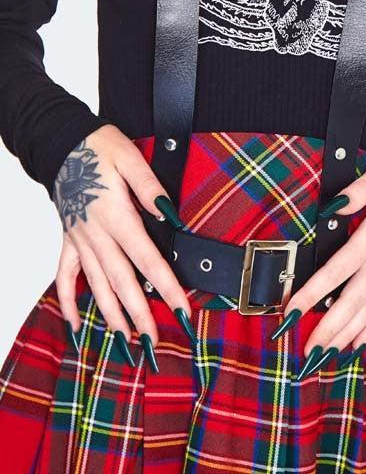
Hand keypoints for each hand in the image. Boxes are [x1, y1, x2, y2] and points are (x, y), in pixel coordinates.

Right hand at [52, 124, 192, 357]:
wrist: (63, 142)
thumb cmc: (99, 147)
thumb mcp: (130, 158)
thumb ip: (150, 187)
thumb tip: (170, 214)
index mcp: (117, 216)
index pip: (148, 260)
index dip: (167, 288)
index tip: (182, 312)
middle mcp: (97, 235)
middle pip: (122, 282)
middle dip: (140, 316)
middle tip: (154, 345)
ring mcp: (80, 240)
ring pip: (96, 286)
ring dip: (111, 317)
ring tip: (125, 344)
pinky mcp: (68, 239)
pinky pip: (65, 277)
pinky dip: (68, 302)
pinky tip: (75, 326)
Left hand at [280, 151, 365, 362]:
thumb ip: (357, 192)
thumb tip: (331, 207)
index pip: (339, 269)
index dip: (314, 292)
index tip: (292, 311)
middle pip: (354, 300)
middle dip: (329, 329)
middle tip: (306, 353)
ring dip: (347, 335)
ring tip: (325, 357)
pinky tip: (356, 345)